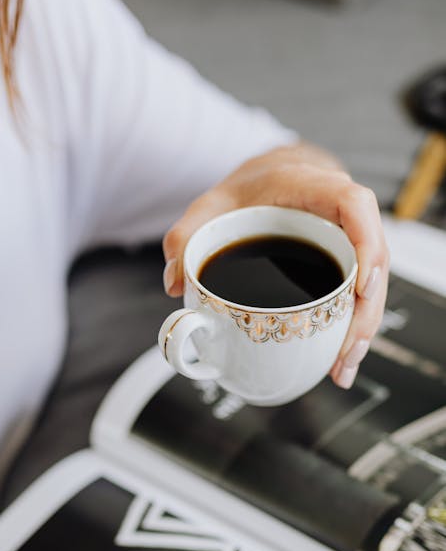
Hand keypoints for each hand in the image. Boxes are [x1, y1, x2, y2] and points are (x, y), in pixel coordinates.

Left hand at [162, 143, 388, 389]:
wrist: (266, 182)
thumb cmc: (244, 193)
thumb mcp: (208, 207)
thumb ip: (184, 236)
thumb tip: (176, 282)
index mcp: (312, 187)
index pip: (354, 205)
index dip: (366, 244)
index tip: (361, 287)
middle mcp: (340, 211)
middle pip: (373, 257)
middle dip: (366, 309)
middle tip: (347, 350)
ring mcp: (347, 239)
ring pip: (372, 282)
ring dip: (363, 328)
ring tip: (344, 368)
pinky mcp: (345, 263)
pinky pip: (358, 294)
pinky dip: (352, 328)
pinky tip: (340, 362)